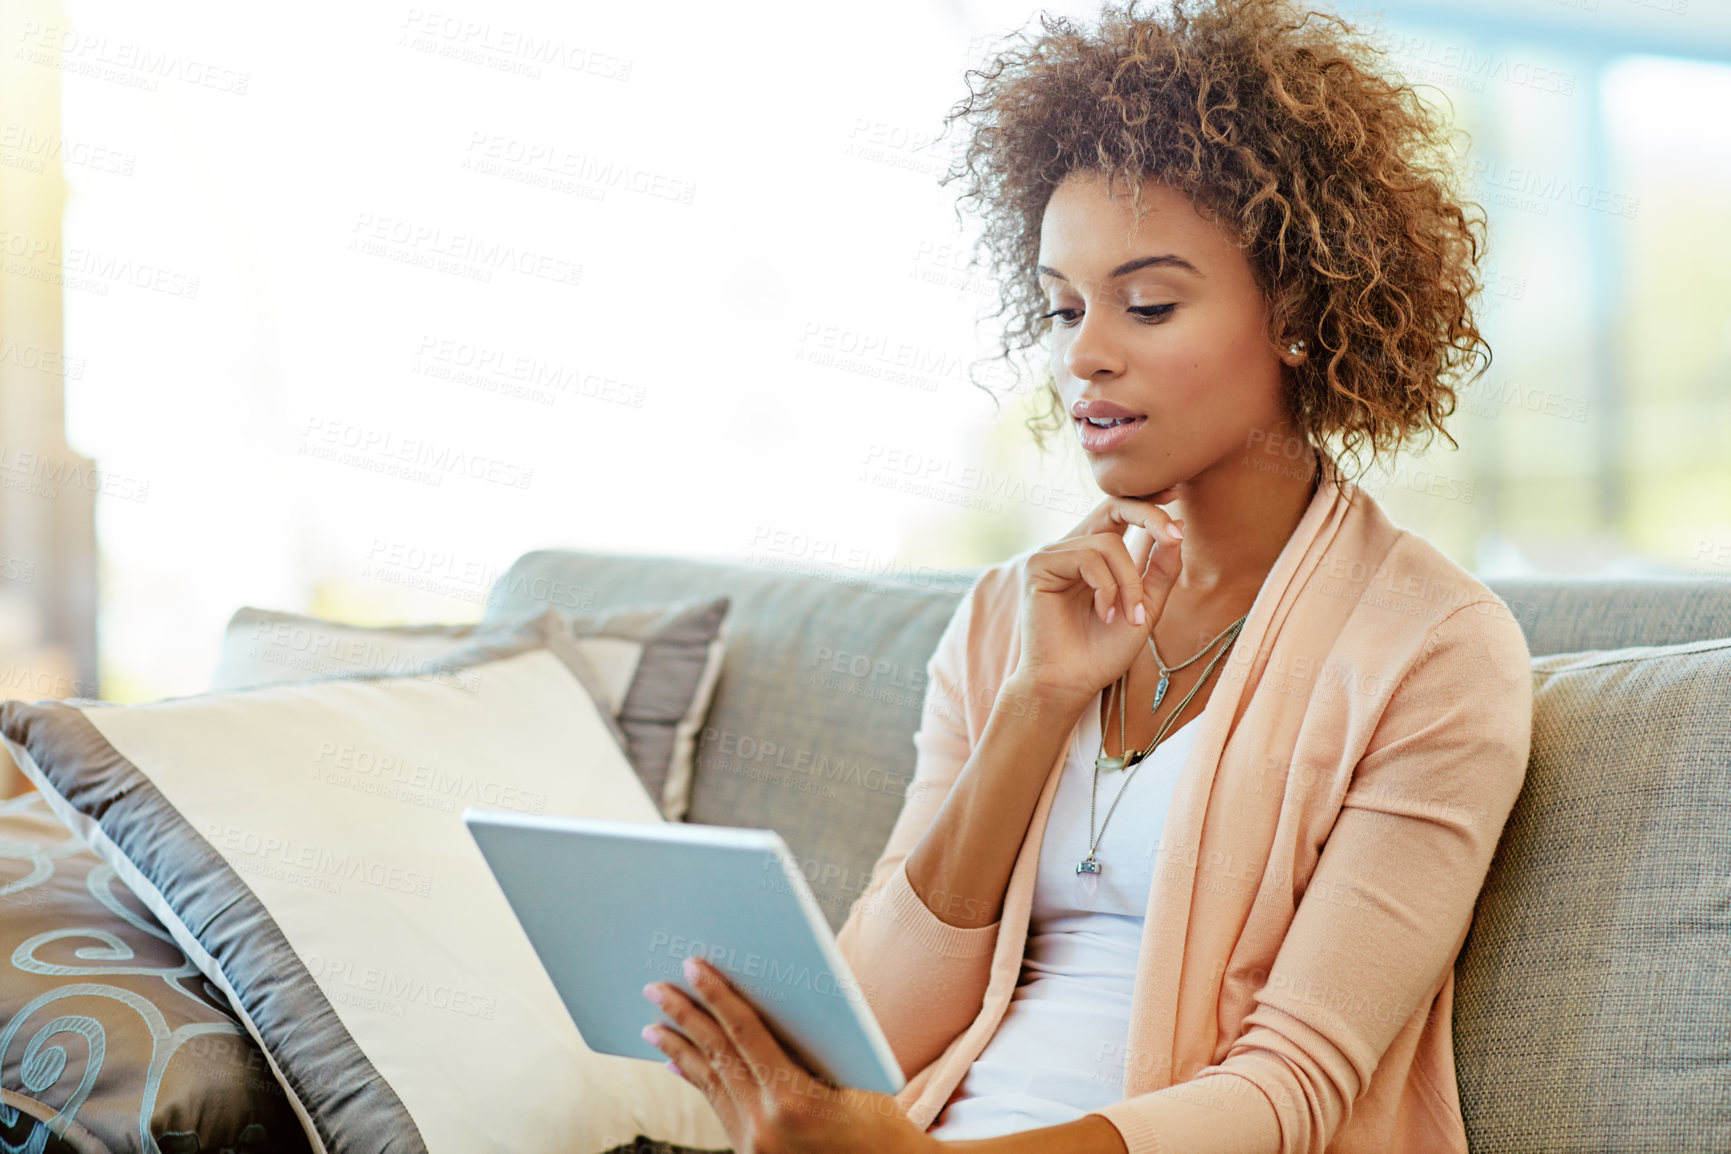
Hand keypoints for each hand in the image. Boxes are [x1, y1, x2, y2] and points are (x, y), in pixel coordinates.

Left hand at [642, 957, 937, 1153]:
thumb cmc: (879, 1123)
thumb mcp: (849, 1077)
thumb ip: (805, 1046)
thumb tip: (761, 1003)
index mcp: (793, 1099)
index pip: (745, 1033)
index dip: (718, 996)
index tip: (694, 966)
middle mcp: (764, 1125)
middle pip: (717, 1056)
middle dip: (684, 1017)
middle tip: (655, 987)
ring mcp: (752, 1144)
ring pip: (710, 1083)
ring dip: (679, 1050)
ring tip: (653, 1025)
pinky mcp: (749, 1153)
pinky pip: (717, 1107)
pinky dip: (697, 1079)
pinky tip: (677, 1063)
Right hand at [1011, 495, 1184, 704]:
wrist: (1071, 683)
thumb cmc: (1103, 652)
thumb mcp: (1146, 607)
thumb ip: (1161, 570)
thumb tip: (1178, 527)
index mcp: (1096, 555)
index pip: (1120, 512)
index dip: (1147, 500)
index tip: (1176, 493)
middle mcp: (1073, 548)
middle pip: (1112, 506)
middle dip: (1147, 514)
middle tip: (1173, 535)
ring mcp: (1053, 555)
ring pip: (1108, 544)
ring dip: (1129, 583)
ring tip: (1128, 616)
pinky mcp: (1038, 566)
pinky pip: (1087, 559)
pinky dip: (1107, 588)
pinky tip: (1104, 614)